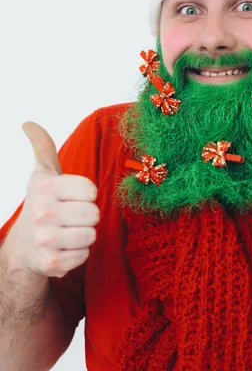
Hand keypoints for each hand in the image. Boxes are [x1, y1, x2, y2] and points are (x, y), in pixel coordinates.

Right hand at [5, 122, 98, 277]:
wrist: (23, 245)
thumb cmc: (43, 203)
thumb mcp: (43, 173)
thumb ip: (42, 146)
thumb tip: (28, 123)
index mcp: (46, 187)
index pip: (90, 189)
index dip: (87, 194)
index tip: (74, 196)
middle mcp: (42, 212)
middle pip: (93, 214)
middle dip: (88, 216)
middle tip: (72, 216)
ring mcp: (44, 239)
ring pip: (91, 236)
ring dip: (84, 235)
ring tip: (69, 231)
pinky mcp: (49, 263)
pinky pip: (84, 256)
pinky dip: (78, 254)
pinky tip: (64, 248)